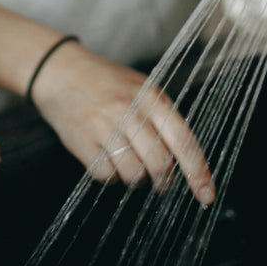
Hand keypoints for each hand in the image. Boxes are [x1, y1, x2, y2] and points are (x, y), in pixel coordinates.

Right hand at [29, 41, 214, 204]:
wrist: (60, 70)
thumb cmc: (106, 83)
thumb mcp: (141, 90)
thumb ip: (163, 120)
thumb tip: (187, 162)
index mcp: (152, 97)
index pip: (184, 141)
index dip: (198, 173)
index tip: (207, 196)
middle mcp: (130, 110)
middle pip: (160, 164)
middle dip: (163, 181)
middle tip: (160, 182)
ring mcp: (103, 125)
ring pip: (133, 174)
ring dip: (135, 179)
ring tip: (128, 165)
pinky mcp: (80, 139)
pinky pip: (105, 175)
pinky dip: (110, 176)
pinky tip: (106, 159)